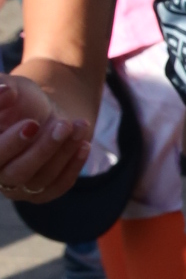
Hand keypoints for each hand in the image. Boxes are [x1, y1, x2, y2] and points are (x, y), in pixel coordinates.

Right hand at [0, 71, 91, 203]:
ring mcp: (15, 187)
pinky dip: (72, 166)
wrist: (37, 112)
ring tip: (79, 125)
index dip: (11, 144)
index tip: (33, 124)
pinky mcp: (38, 193)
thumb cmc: (16, 98)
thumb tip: (5, 91)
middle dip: (42, 149)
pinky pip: (56, 187)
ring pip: (39, 179)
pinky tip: (83, 144)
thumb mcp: (10, 86)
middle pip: (14, 173)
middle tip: (64, 126)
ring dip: (63, 152)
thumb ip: (2, 89)